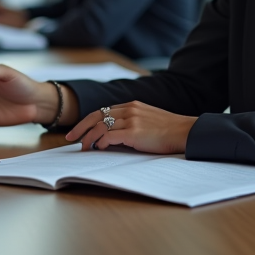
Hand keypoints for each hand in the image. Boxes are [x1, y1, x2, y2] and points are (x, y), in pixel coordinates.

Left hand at [66, 101, 195, 153]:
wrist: (185, 131)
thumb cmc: (169, 130)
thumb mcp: (148, 119)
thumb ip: (132, 121)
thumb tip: (114, 135)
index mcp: (132, 105)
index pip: (102, 110)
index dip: (88, 120)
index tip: (79, 130)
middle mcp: (129, 110)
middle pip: (96, 116)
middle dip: (80, 128)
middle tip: (70, 138)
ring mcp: (131, 120)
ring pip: (100, 127)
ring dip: (88, 138)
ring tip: (84, 148)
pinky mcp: (134, 133)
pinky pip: (109, 136)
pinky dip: (100, 142)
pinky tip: (97, 148)